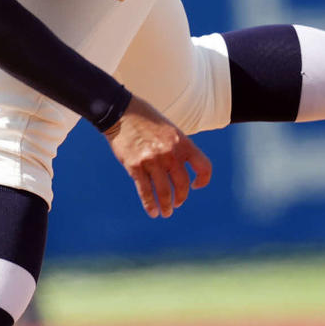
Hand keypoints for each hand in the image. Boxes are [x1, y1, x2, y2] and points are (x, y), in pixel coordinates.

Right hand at [103, 95, 211, 217]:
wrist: (121, 112)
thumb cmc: (147, 120)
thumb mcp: (170, 130)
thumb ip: (179, 148)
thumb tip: (183, 169)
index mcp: (183, 142)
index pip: (203, 166)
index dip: (203, 180)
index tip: (196, 186)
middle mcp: (170, 152)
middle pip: (182, 184)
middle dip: (181, 198)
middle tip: (177, 203)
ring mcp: (152, 160)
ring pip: (164, 192)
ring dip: (166, 206)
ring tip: (165, 213)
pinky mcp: (135, 166)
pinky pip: (145, 191)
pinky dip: (149, 204)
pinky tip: (152, 211)